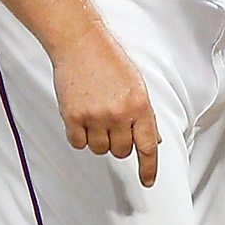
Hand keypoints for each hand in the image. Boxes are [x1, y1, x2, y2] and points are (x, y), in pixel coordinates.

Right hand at [49, 23, 162, 185]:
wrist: (80, 43)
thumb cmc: (108, 60)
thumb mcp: (136, 86)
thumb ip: (144, 115)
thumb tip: (151, 140)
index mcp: (139, 106)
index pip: (147, 146)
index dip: (148, 168)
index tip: (147, 180)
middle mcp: (118, 114)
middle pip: (121, 151)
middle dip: (119, 143)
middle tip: (112, 124)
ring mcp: (94, 117)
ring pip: (99, 149)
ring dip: (98, 139)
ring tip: (96, 115)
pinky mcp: (73, 116)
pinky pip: (78, 143)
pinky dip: (80, 137)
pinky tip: (82, 119)